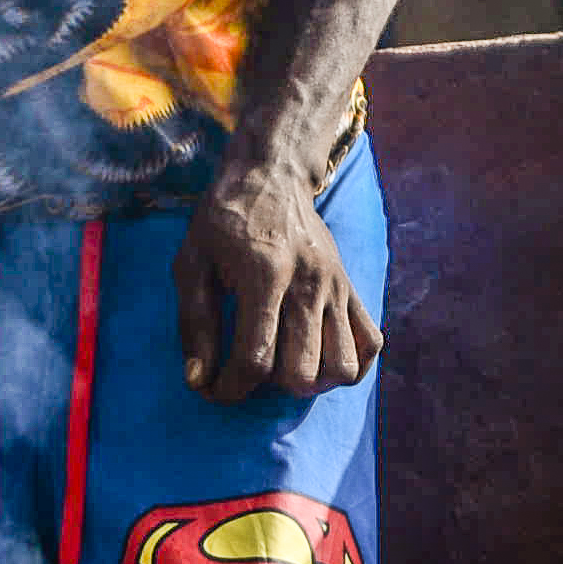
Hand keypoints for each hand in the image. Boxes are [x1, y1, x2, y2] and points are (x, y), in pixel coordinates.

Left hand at [177, 168, 376, 402]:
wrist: (271, 176)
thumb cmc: (222, 222)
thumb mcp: (191, 265)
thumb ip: (194, 325)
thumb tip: (199, 381)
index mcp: (266, 275)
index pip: (255, 358)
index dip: (229, 387)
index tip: (213, 388)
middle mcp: (310, 284)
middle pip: (305, 373)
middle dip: (270, 386)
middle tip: (251, 368)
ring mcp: (337, 287)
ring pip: (344, 367)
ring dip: (313, 379)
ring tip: (286, 363)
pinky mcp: (351, 287)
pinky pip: (371, 343)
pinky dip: (348, 362)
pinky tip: (317, 353)